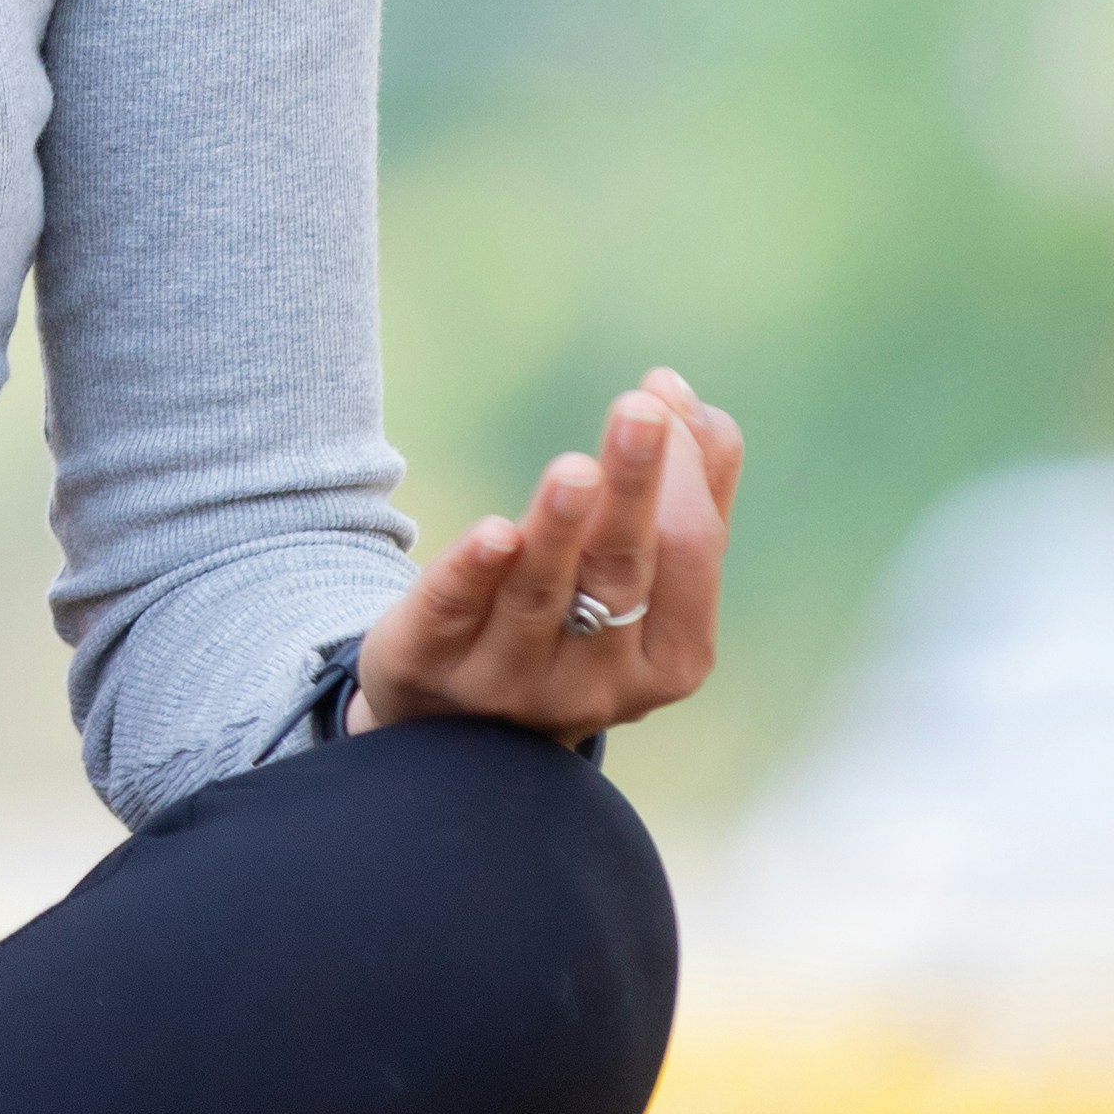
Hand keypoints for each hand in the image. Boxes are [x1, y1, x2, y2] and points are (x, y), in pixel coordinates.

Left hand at [354, 368, 739, 740]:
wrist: (450, 718)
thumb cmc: (570, 629)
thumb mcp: (635, 580)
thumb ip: (682, 495)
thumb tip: (681, 395)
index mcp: (666, 661)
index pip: (689, 556)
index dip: (682, 478)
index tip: (662, 400)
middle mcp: (593, 686)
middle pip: (619, 573)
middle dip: (632, 490)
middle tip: (640, 410)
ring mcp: (506, 686)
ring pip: (538, 597)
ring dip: (558, 529)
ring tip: (575, 470)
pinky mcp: (425, 665)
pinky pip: (451, 614)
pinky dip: (472, 572)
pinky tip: (493, 533)